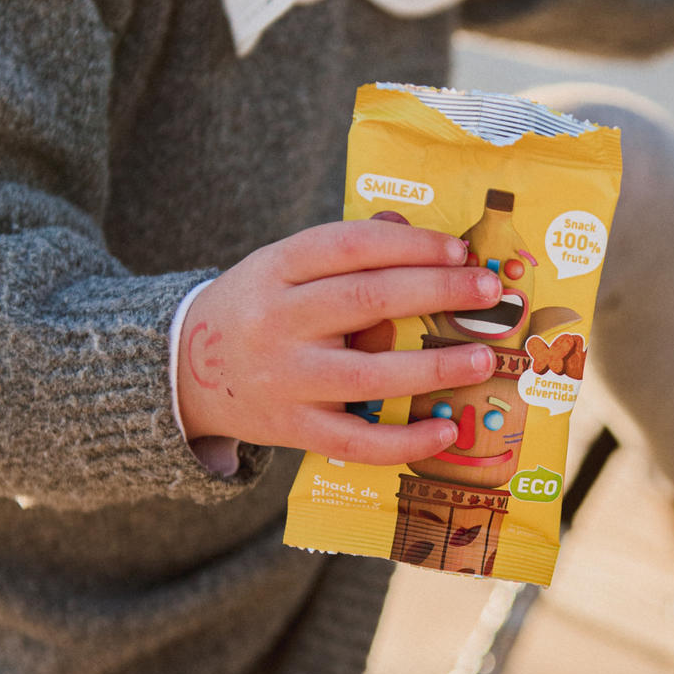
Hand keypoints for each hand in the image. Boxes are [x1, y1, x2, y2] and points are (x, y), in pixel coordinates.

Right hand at [177, 219, 501, 465]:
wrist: (184, 370)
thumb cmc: (261, 305)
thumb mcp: (285, 263)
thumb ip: (349, 247)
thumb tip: (417, 232)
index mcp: (276, 266)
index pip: (352, 246)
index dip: (412, 245)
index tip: (460, 250)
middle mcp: (277, 321)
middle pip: (368, 301)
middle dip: (438, 293)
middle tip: (489, 293)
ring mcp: (284, 380)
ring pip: (368, 374)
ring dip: (433, 368)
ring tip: (482, 357)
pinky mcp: (291, 430)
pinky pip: (354, 441)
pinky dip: (403, 441)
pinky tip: (444, 431)